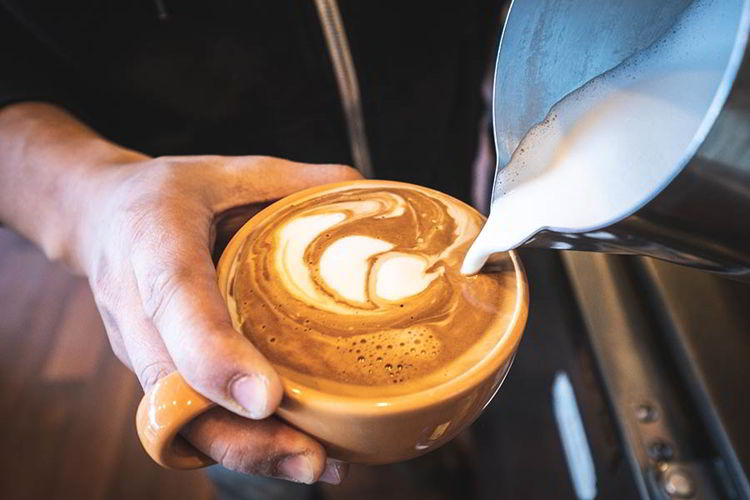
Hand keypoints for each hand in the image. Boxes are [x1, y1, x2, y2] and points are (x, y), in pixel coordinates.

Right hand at [77, 154, 359, 482]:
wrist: (99, 218)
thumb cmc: (168, 194)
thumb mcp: (225, 170)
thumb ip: (291, 180)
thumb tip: (364, 190)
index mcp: (155, 244)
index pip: (177, 305)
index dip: (215, 357)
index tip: (267, 399)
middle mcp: (139, 310)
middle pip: (177, 392)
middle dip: (243, 436)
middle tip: (312, 458)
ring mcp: (142, 351)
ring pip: (181, 422)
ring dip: (246, 453)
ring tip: (317, 465)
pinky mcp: (154, 373)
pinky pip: (188, 421)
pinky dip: (237, 445)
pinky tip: (291, 453)